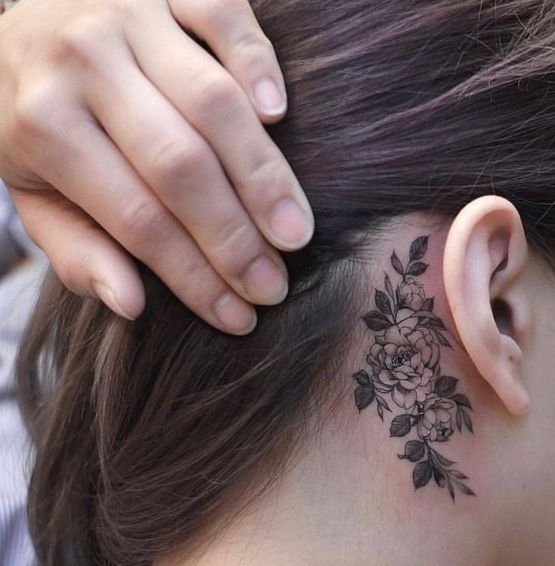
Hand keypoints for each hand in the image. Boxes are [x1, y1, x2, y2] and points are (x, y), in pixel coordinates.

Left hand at [0, 0, 312, 333]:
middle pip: (180, 165)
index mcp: (43, 126)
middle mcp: (82, 62)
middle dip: (235, 237)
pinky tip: (279, 116)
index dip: (194, 276)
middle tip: (275, 285)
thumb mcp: (35, 196)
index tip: (238, 316)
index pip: (137, 219)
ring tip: (297, 232)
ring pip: (214, 103)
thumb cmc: (37, 124)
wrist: (18, 29)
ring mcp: (128, 14)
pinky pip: (223, 16)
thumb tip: (132, 306)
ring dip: (264, 175)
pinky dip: (256, 62)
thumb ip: (77, 251)